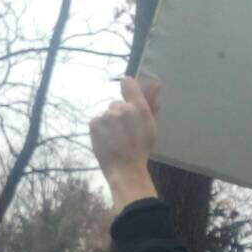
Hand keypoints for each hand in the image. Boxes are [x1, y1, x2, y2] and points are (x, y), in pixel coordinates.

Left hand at [90, 77, 159, 210]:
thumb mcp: (150, 125)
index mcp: (139, 108)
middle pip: (117, 104)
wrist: (125, 169)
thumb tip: (156, 82)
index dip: (128, 89)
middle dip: (120, 115)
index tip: (130, 101)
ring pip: (107, 114)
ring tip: (116, 139)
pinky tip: (107, 140)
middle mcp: (122, 108)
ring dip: (110, 123)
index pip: (128, 83)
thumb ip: (152, 102)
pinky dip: (101, 129)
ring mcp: (107, 116)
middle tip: (126, 133)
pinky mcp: (94, 123)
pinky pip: (97, 121)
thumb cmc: (141, 148)